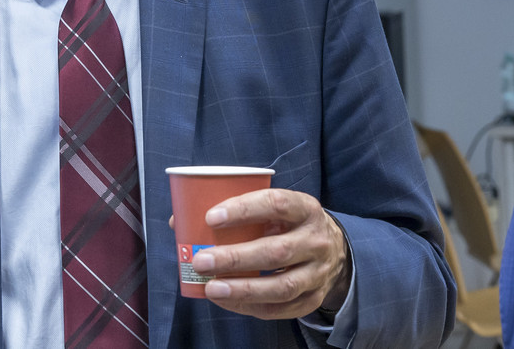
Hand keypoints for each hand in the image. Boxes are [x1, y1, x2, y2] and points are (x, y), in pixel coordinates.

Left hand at [185, 188, 351, 320]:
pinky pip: (280, 309)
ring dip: (243, 289)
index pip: (277, 204)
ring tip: (211, 288)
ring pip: (281, 286)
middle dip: (235, 258)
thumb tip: (178, 222)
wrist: (334, 251)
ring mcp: (318, 273)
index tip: (210, 217)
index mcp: (306, 209)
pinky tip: (226, 300)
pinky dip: (249, 307)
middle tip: (202, 260)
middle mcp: (317, 240)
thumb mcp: (275, 210)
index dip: (243, 210)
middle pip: (277, 251)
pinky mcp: (312, 299)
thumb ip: (236, 213)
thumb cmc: (290, 225)